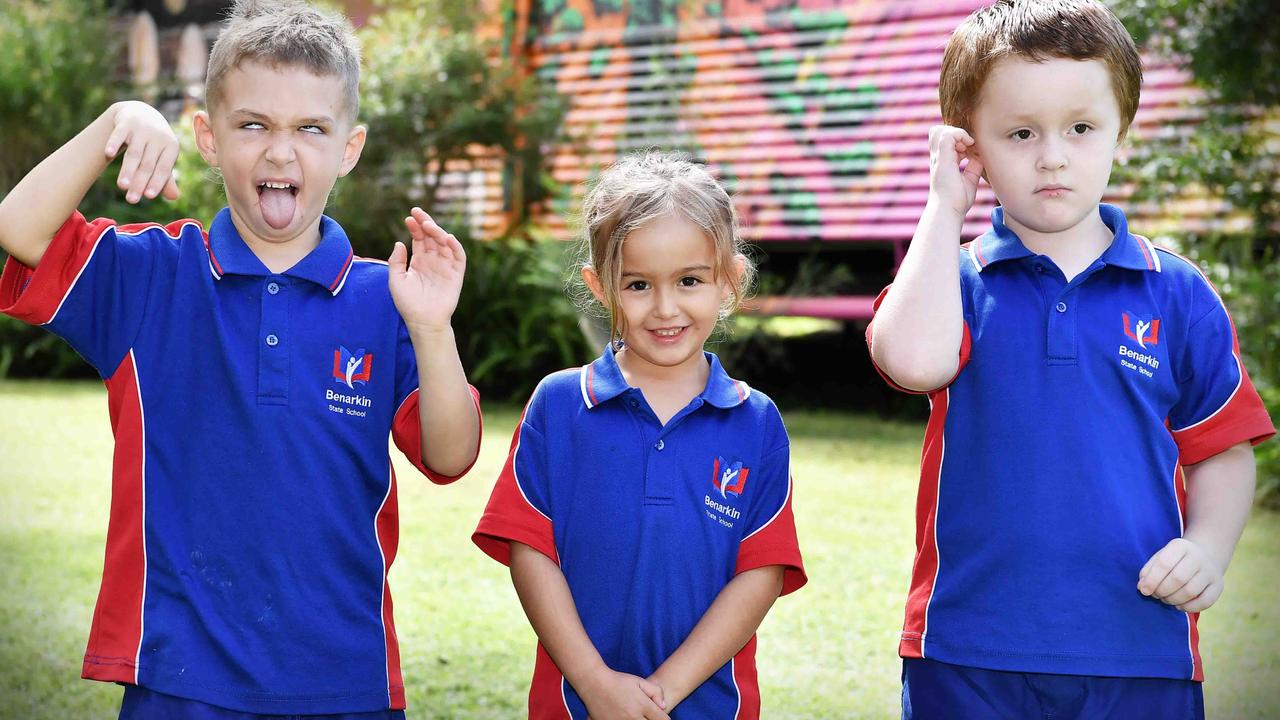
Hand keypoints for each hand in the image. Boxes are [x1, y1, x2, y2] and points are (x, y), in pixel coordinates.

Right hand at [104, 101, 179, 203]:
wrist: (141, 112)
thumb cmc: (154, 143)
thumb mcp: (163, 157)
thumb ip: (166, 177)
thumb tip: (174, 197)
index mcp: (171, 146)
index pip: (163, 168)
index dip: (157, 182)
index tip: (149, 197)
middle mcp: (158, 137)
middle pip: (147, 164)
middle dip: (139, 182)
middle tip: (132, 200)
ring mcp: (142, 129)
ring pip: (134, 153)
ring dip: (127, 170)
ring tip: (122, 187)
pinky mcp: (126, 122)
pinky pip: (119, 134)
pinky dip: (113, 143)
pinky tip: (108, 154)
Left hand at [389, 207, 465, 333]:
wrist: (423, 322)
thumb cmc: (408, 304)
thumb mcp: (396, 280)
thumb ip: (396, 261)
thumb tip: (399, 242)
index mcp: (419, 261)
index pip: (419, 239)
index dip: (415, 227)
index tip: (408, 218)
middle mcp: (433, 261)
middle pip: (432, 237)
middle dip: (425, 223)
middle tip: (417, 212)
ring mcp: (445, 266)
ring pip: (444, 243)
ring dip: (438, 232)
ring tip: (428, 224)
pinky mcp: (456, 274)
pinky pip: (458, 257)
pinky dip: (455, 246)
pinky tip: (447, 237)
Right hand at [580, 667, 667, 719]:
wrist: (594, 683)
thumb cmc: (618, 681)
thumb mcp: (640, 681)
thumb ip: (656, 692)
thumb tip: (663, 706)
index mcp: (643, 706)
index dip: (663, 718)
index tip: (658, 715)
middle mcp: (633, 717)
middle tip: (646, 715)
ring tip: (633, 715)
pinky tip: (622, 717)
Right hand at [927, 125, 982, 217]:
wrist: (948, 210)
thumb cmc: (957, 201)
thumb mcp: (969, 180)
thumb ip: (973, 167)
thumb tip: (979, 157)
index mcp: (942, 163)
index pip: (945, 141)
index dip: (960, 141)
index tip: (973, 152)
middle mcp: (937, 158)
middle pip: (937, 132)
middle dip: (955, 133)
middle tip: (969, 146)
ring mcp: (938, 157)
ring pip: (939, 130)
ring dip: (956, 133)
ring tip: (968, 145)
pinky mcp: (942, 158)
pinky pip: (948, 135)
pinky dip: (961, 135)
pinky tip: (969, 145)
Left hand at [1137, 538, 1224, 611]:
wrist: (1205, 556)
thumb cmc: (1174, 560)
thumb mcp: (1160, 558)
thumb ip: (1148, 571)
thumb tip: (1142, 588)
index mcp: (1180, 546)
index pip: (1164, 564)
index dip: (1152, 580)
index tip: (1144, 590)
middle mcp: (1198, 557)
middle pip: (1178, 579)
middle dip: (1162, 591)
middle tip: (1156, 595)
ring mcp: (1210, 571)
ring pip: (1190, 591)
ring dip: (1173, 600)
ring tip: (1165, 599)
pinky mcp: (1218, 585)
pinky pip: (1204, 602)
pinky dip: (1188, 607)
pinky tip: (1178, 606)